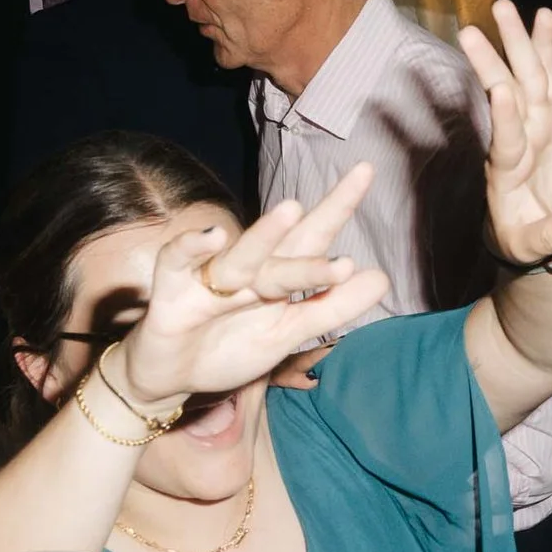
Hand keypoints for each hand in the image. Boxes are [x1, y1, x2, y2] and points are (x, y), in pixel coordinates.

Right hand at [108, 165, 390, 412]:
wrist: (170, 380)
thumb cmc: (228, 348)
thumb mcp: (286, 333)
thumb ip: (330, 307)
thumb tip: (381, 278)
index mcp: (277, 277)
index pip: (314, 238)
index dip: (339, 207)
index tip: (367, 171)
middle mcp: (249, 270)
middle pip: (289, 240)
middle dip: (321, 214)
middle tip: (356, 183)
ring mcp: (210, 277)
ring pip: (243, 255)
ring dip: (265, 234)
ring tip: (292, 210)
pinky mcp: (172, 290)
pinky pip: (177, 261)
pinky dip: (191, 247)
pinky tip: (212, 237)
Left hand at [459, 0, 551, 268]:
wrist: (535, 227)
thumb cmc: (527, 238)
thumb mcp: (535, 246)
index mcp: (508, 173)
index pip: (505, 142)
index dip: (503, 118)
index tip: (500, 93)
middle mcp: (518, 139)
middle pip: (506, 96)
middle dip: (491, 64)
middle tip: (468, 32)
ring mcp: (535, 123)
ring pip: (526, 78)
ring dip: (516, 43)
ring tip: (503, 7)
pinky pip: (549, 76)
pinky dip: (547, 47)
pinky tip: (543, 16)